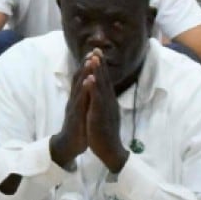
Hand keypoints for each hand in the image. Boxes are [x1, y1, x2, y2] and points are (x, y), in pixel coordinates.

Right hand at [50, 51, 94, 167]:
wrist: (69, 145)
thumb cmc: (78, 128)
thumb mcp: (81, 111)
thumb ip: (84, 99)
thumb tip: (88, 88)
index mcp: (77, 98)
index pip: (81, 79)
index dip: (87, 67)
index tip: (93, 54)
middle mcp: (74, 100)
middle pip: (79, 79)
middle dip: (86, 65)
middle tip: (92, 52)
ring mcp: (74, 107)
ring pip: (79, 87)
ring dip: (84, 73)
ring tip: (90, 61)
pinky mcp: (75, 115)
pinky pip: (80, 101)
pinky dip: (84, 90)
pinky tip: (88, 82)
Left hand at [84, 53, 129, 171]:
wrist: (110, 150)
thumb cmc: (105, 132)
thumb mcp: (104, 113)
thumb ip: (103, 101)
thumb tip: (102, 91)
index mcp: (108, 101)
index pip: (104, 81)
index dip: (101, 67)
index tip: (97, 53)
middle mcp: (108, 102)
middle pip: (104, 80)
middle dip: (100, 64)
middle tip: (97, 49)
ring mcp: (105, 109)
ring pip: (101, 87)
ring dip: (98, 72)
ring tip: (94, 58)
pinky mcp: (99, 116)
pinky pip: (97, 101)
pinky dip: (94, 89)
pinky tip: (91, 79)